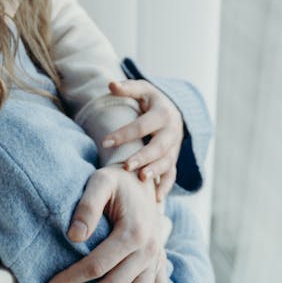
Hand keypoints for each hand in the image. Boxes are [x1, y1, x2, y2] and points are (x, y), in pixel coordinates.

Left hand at [45, 166, 170, 282]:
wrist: (143, 179)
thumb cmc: (117, 181)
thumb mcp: (99, 182)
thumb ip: (87, 206)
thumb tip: (74, 235)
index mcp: (133, 231)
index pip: (98, 265)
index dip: (72, 279)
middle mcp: (149, 248)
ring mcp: (157, 258)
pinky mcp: (160, 263)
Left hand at [102, 80, 183, 200]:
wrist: (175, 110)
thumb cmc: (152, 101)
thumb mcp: (143, 89)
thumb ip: (127, 88)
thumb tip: (110, 84)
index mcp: (163, 114)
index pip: (142, 125)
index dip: (124, 134)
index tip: (105, 142)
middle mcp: (172, 131)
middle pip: (159, 146)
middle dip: (143, 157)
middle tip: (126, 166)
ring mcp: (175, 147)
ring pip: (167, 161)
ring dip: (155, 171)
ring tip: (141, 179)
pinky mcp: (174, 159)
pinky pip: (173, 174)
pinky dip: (166, 186)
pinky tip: (156, 198)